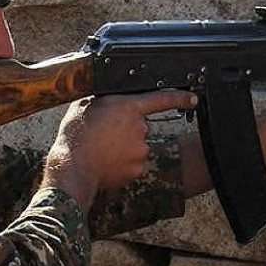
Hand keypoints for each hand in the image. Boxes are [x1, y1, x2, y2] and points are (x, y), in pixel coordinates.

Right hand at [42, 90, 196, 211]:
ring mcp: (141, 149)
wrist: (73, 167)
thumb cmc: (76, 135)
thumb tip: (107, 98)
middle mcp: (140, 127)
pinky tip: (107, 161)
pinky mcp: (138, 168)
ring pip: (136, 145)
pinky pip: (133, 163)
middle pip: (140, 125)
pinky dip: (122, 163)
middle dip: (126, 129)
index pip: (162, 99)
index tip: (192, 98)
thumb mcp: (85, 105)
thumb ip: (104, 99)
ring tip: (102, 149)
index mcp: (129, 107)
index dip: (180, 97)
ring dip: (123, 146)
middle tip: (104, 134)